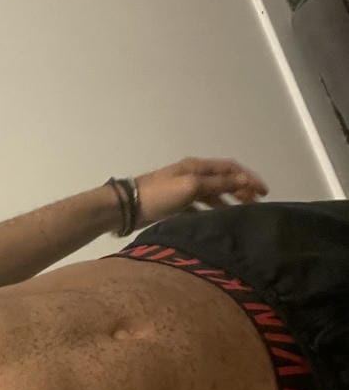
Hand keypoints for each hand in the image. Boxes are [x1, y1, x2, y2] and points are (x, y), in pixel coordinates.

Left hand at [134, 157, 268, 228]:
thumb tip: (245, 180)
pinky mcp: (172, 205)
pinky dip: (208, 213)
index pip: (230, 169)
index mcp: (197, 166)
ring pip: (210, 195)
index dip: (248, 178)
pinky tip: (213, 223)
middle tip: (254, 206)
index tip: (264, 193)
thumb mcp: (192, 187)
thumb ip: (218, 184)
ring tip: (238, 216)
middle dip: (240, 190)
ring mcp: (181, 190)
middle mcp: (191, 175)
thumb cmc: (159, 195)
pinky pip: (197, 207)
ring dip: (226, 203)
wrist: (125, 208)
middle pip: (222, 181)